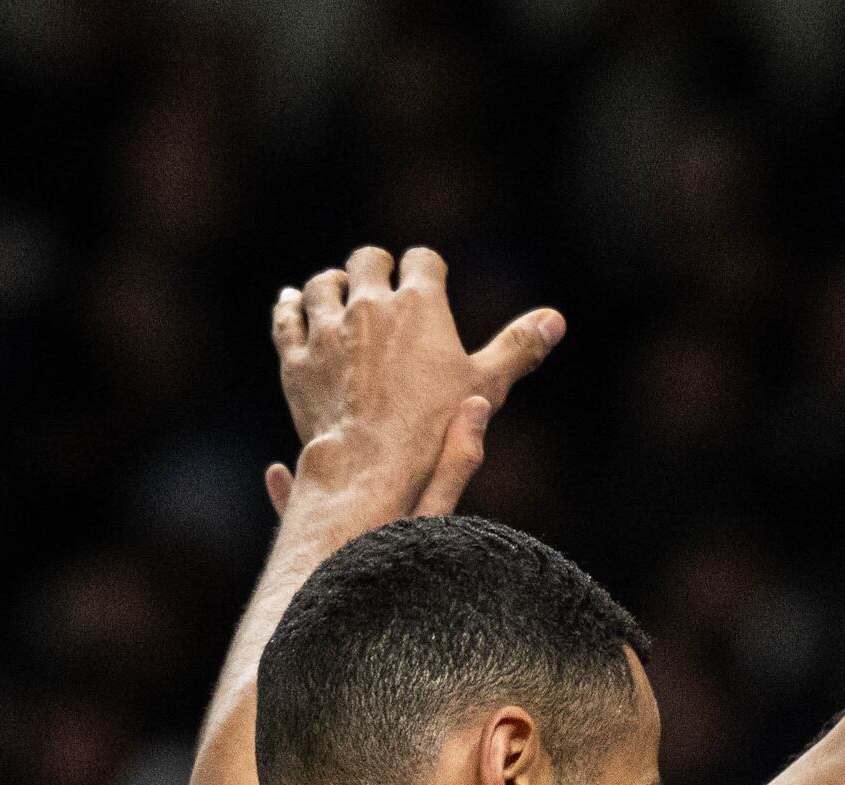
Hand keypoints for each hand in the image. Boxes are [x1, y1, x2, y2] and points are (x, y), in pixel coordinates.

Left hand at [257, 245, 562, 525]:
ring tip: (338, 295)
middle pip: (368, 260)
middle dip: (375, 269)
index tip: (426, 284)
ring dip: (332, 285)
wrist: (372, 465)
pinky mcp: (297, 357)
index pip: (422, 259)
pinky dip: (291, 307)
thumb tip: (557, 319)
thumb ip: (518, 347)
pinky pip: (287, 318)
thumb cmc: (436, 428)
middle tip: (380, 287)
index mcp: (419, 302)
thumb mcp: (486, 385)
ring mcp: (329, 328)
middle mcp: (370, 304)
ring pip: (323, 284)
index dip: (425, 270)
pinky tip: (293, 304)